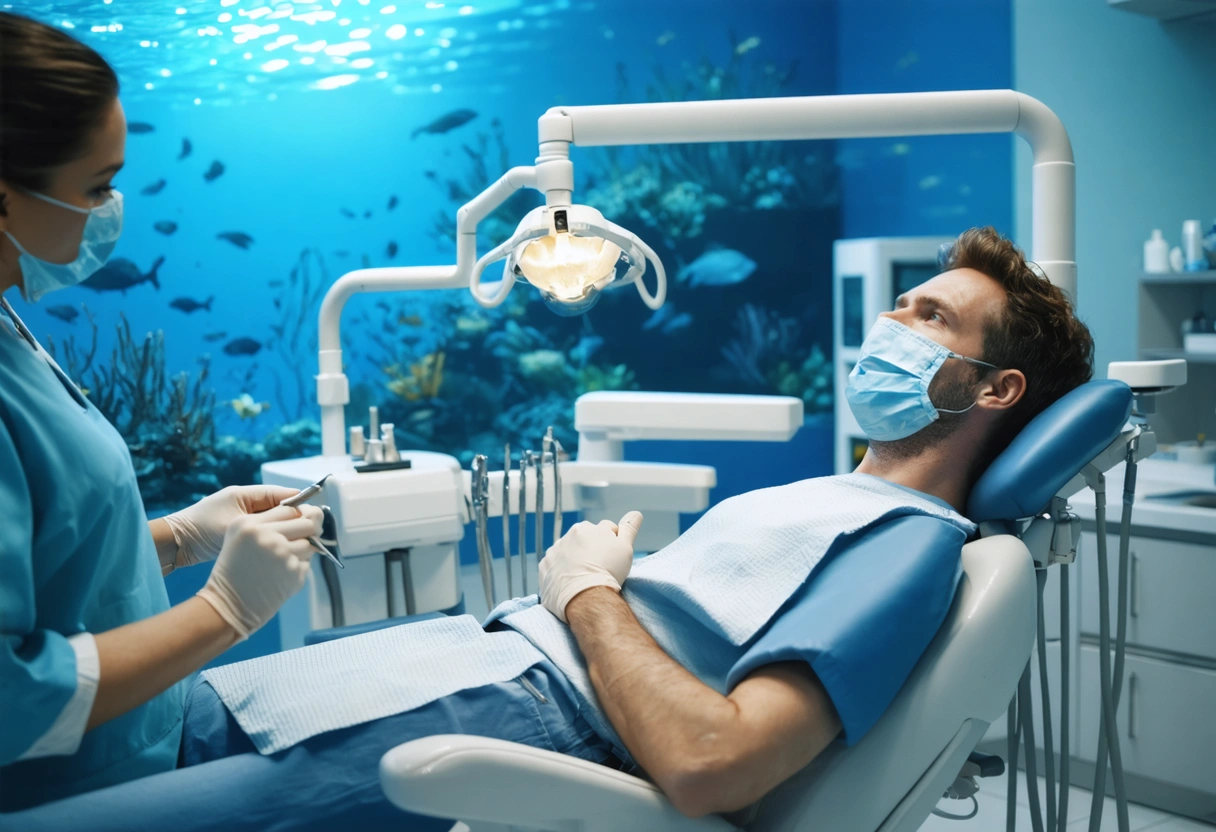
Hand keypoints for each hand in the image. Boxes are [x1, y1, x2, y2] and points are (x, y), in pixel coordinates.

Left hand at [162, 485, 300, 570]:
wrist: (175, 545)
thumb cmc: (201, 530)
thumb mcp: (236, 525)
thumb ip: (264, 521)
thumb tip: (292, 521)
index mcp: (244, 494)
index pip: (280, 494)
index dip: (298, 502)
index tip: (314, 513)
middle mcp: (244, 503)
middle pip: (278, 506)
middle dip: (294, 516)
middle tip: (311, 528)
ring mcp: (241, 516)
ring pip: (271, 520)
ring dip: (283, 528)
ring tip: (299, 539)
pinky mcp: (237, 531)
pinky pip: (262, 530)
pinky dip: (272, 536)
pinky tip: (281, 546)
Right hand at [195, 503, 323, 638]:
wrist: (228, 604)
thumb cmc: (234, 569)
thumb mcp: (239, 535)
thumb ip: (268, 519)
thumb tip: (309, 512)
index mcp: (251, 524)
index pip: (291, 509)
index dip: (300, 514)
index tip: (301, 520)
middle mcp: (268, 537)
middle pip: (308, 523)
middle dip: (309, 530)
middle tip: (303, 537)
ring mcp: (283, 556)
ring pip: (311, 545)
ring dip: (303, 551)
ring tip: (281, 561)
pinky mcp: (293, 574)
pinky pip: (306, 564)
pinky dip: (297, 568)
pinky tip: (280, 575)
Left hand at [539, 512, 642, 622]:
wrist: (585, 597)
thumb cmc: (608, 572)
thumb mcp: (625, 548)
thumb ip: (629, 528)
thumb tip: (636, 513)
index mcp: (588, 528)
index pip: (605, 530)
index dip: (612, 544)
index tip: (613, 559)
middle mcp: (568, 535)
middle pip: (585, 539)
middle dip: (591, 549)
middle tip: (599, 568)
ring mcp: (554, 550)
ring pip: (568, 551)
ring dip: (574, 559)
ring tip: (583, 577)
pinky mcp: (544, 566)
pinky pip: (554, 565)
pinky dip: (560, 571)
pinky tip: (569, 582)